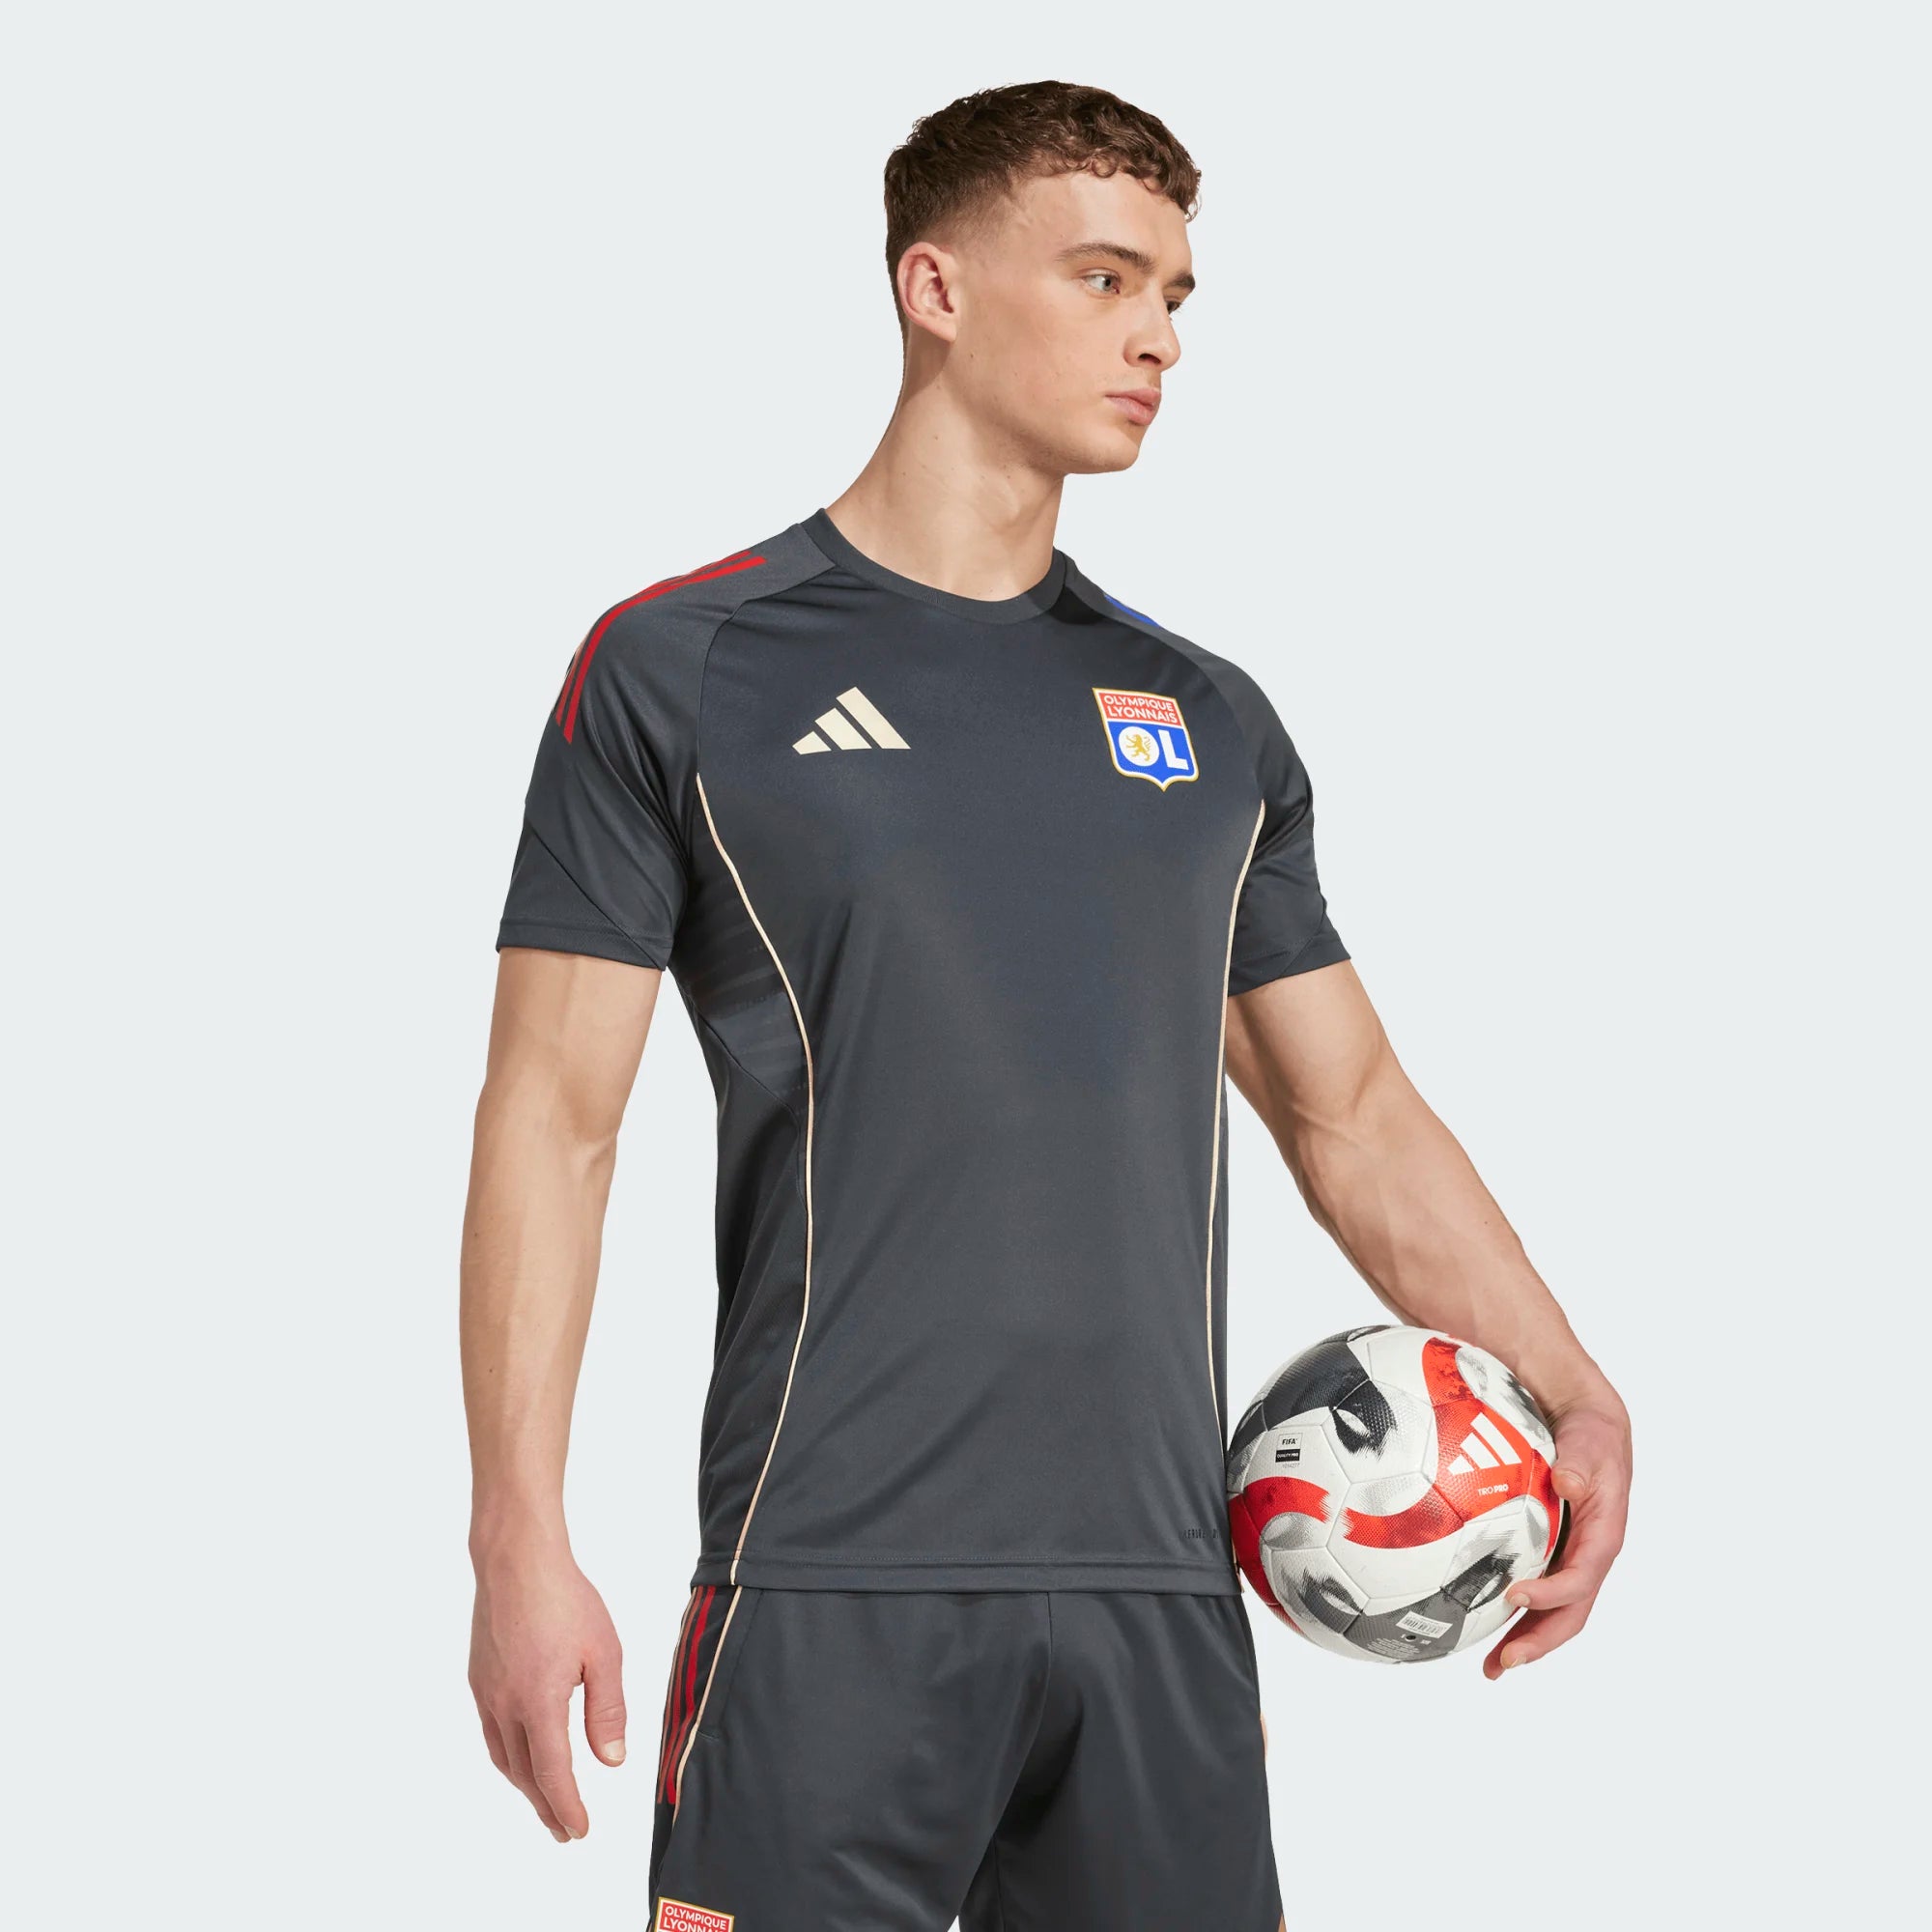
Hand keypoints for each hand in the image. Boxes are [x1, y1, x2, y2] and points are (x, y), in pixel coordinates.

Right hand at [469, 1539, 626, 1838]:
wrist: (516, 1560)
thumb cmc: (565, 1598)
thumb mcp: (603, 1652)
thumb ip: (607, 1710)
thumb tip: (611, 1761)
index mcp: (539, 1702)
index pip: (552, 1773)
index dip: (566, 1807)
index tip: (578, 1831)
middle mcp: (505, 1705)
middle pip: (525, 1773)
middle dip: (546, 1806)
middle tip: (564, 1830)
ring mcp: (487, 1692)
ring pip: (503, 1756)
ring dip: (525, 1784)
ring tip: (545, 1800)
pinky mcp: (479, 1678)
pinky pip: (492, 1731)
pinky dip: (508, 1755)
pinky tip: (521, 1753)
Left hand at [1483, 1390, 1630, 1680]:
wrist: (1587, 1425)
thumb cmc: (1591, 1434)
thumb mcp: (1590, 1442)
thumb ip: (1581, 1463)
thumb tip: (1568, 1482)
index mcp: (1604, 1537)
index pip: (1582, 1577)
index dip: (1554, 1593)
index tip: (1516, 1595)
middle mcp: (1587, 1557)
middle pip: (1569, 1612)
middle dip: (1539, 1640)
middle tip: (1503, 1662)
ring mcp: (1568, 1559)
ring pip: (1550, 1612)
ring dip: (1524, 1640)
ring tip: (1491, 1668)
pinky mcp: (1549, 1553)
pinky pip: (1532, 1588)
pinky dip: (1510, 1612)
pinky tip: (1476, 1622)